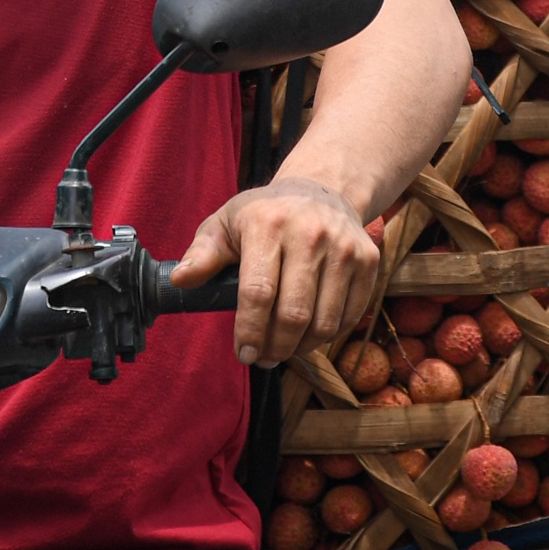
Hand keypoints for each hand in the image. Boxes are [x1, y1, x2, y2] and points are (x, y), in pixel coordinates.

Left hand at [170, 175, 379, 367]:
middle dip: (274, 347)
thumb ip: (203, 254)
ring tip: (283, 350)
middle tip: (262, 358)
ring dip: (300, 348)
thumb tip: (179, 280)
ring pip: (324, 322)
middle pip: (293, 313)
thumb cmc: (264, 214)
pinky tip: (308, 335)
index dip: (249, 331)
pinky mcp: (368, 262)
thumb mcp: (226, 223)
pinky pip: (348, 318)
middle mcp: (310, 234)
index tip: (243, 354)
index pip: (258, 292)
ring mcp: (344, 248)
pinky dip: (327, 336)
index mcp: (268, 224)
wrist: (321, 190)